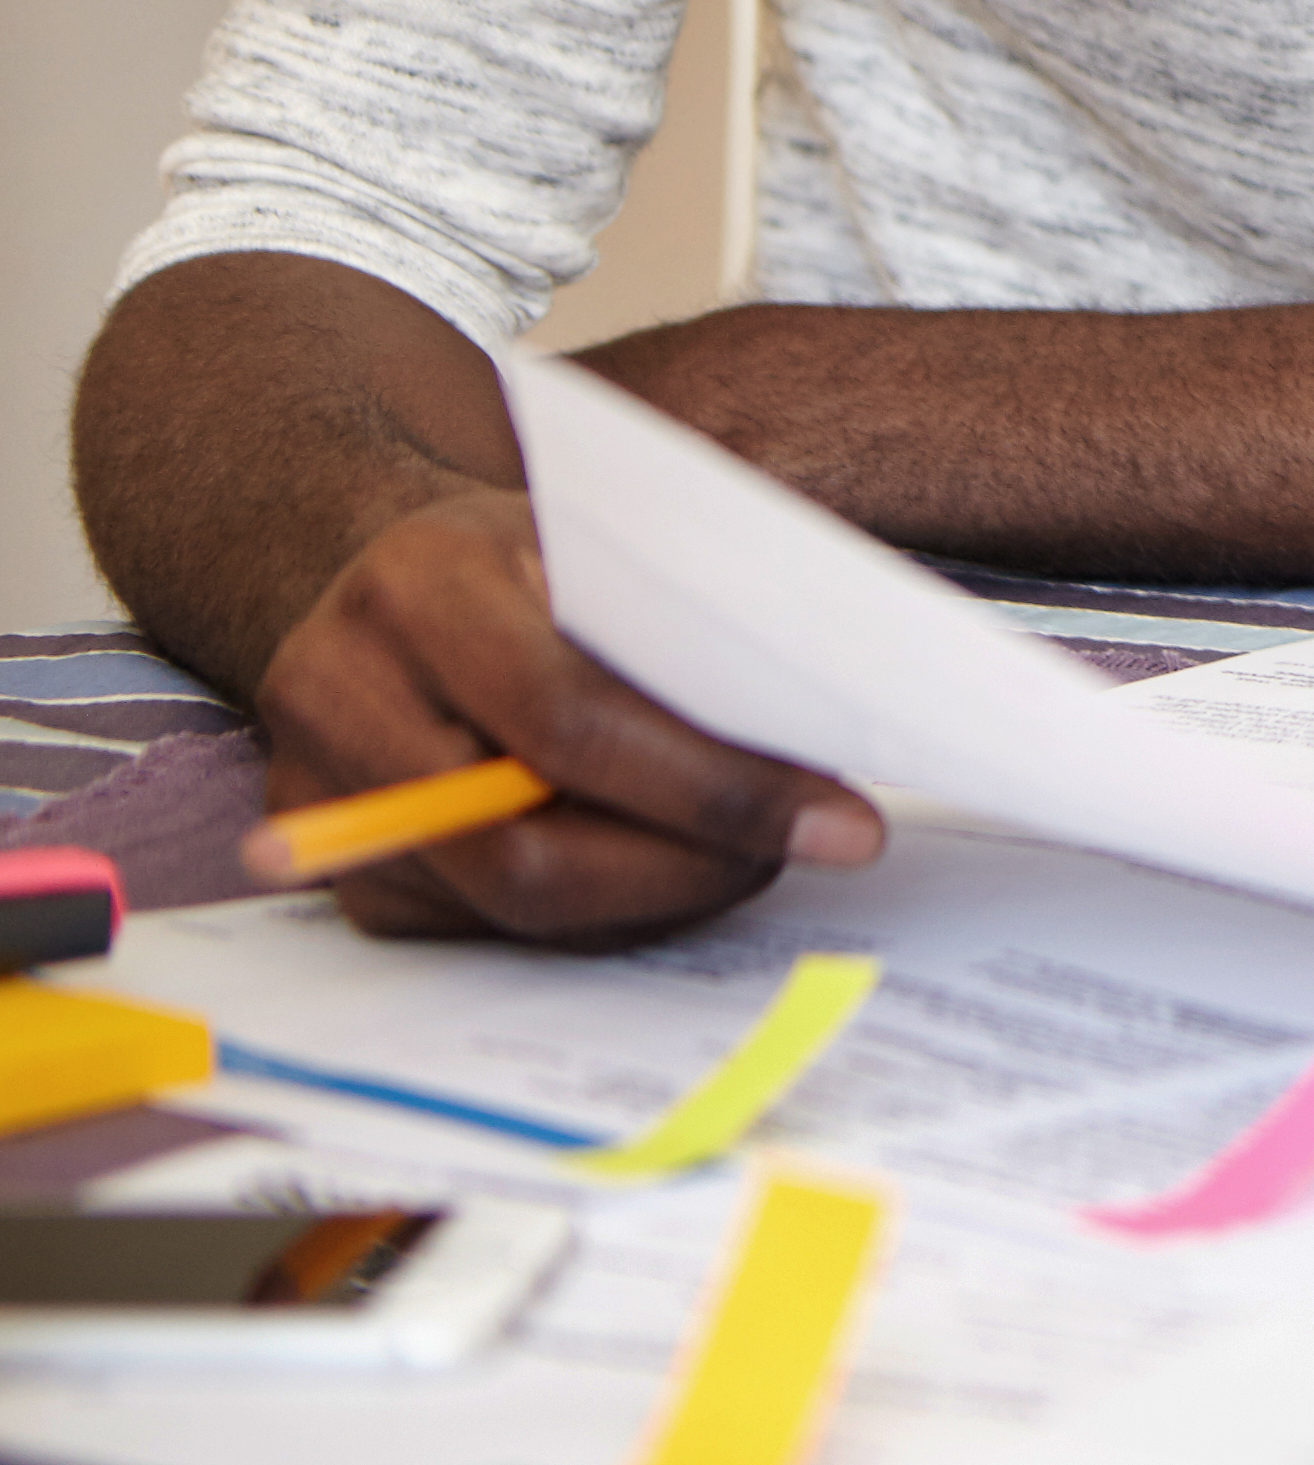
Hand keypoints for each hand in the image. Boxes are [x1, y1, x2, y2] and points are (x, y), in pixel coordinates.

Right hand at [249, 488, 880, 946]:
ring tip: (761, 848)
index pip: (568, 720)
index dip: (714, 787)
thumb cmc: (537, 552)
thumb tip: (839, 706)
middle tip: (813, 846)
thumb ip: (696, 609)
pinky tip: (679, 859)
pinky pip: (494, 931)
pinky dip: (610, 909)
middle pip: (525, 850)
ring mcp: (321, 799)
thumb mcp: (611, 533)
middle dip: (692, 864)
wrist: (396, 581)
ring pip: (515, 908)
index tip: (841, 818)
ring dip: (663, 894)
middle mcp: (340, 694)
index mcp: (420, 586)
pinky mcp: (343, 874)